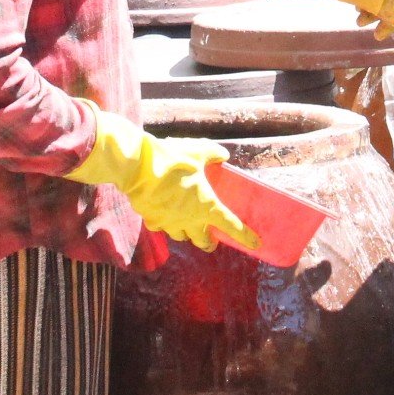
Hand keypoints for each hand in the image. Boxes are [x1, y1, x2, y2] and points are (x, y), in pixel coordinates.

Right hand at [62, 108, 258, 250]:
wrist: (138, 167)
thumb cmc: (173, 160)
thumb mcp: (199, 151)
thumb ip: (214, 154)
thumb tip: (222, 155)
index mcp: (207, 206)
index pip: (231, 226)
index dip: (245, 236)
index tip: (255, 243)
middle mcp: (189, 219)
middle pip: (203, 241)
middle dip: (209, 241)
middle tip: (212, 238)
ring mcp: (169, 222)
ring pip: (181, 236)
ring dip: (187, 233)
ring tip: (188, 225)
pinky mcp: (152, 219)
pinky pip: (161, 227)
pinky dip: (165, 224)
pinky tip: (164, 215)